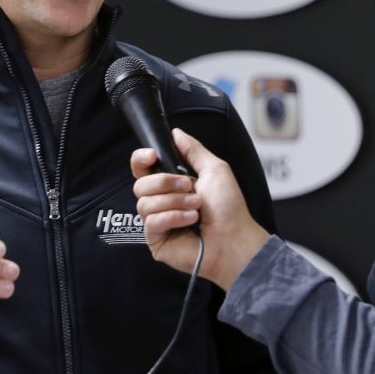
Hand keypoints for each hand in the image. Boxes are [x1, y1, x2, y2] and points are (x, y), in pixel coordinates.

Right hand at [132, 128, 269, 290]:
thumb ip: (193, 149)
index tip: (152, 156)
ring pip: (145, 203)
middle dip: (165, 182)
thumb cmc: (229, 208)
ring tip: (196, 207)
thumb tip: (176, 133)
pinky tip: (191, 221)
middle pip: (140, 184)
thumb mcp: (214, 169)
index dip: (141, 160)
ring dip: (174, 202)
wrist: (235, 238)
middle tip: (189, 186)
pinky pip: (151, 222)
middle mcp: (161, 202)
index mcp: (171, 185)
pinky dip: (173, 217)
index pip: (142, 169)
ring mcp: (157, 222)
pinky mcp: (156, 240)